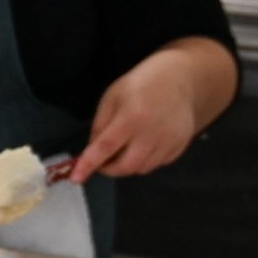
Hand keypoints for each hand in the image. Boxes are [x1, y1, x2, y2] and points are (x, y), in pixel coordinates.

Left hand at [67, 59, 207, 181]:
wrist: (181, 80)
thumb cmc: (142, 85)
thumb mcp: (113, 97)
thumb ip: (100, 125)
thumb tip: (91, 151)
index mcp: (131, 117)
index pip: (106, 147)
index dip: (89, 164)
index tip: (77, 177)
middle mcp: (152, 133)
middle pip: (126, 166)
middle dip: (109, 169)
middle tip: (103, 160)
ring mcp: (169, 142)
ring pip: (141, 169)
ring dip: (127, 165)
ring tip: (125, 147)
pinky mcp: (180, 146)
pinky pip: (157, 164)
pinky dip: (145, 161)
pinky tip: (144, 144)